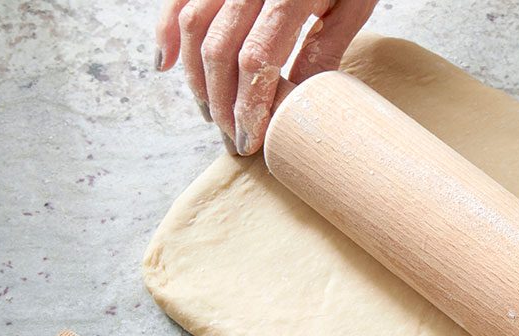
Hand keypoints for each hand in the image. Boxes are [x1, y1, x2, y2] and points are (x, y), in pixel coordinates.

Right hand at [154, 0, 376, 153]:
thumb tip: (298, 101)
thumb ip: (324, 49)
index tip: (252, 139)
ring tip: (211, 115)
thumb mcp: (352, 6)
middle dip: (222, 104)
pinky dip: (166, 30)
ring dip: (197, 78)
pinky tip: (166, 64)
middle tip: (233, 140)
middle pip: (219, 51)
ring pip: (193, 28)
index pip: (256, 60)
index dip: (249, 104)